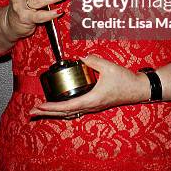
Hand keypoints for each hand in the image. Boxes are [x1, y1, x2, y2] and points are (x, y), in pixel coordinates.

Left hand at [29, 54, 150, 118]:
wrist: (138, 89)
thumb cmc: (125, 80)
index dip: (52, 106)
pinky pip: (76, 109)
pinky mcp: (95, 104)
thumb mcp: (108, 67)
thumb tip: (80, 57)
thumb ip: (93, 60)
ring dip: (55, 112)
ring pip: (70, 113)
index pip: (67, 106)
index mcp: (92, 99)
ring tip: (42, 110)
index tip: (40, 106)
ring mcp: (93, 107)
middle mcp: (91, 106)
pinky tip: (60, 107)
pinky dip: (65, 109)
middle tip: (33, 112)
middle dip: (48, 112)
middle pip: (65, 113)